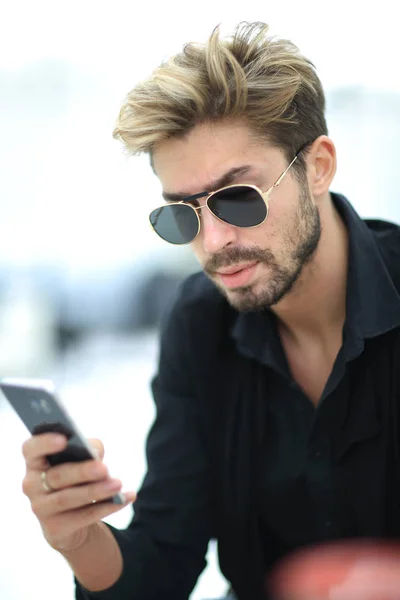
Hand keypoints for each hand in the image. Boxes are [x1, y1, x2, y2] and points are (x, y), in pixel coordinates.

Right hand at [21, 433, 135, 552]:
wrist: (71, 519)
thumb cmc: (76, 477)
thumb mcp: (80, 459)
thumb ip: (86, 449)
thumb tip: (94, 454)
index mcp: (35, 461)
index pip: (31, 449)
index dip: (45, 442)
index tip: (64, 439)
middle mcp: (31, 485)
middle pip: (56, 476)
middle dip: (82, 472)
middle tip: (104, 468)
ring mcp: (41, 508)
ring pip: (69, 498)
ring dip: (96, 491)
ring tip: (118, 484)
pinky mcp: (55, 528)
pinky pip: (83, 516)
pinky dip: (107, 506)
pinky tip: (125, 498)